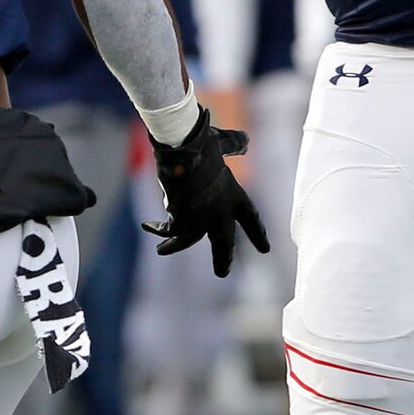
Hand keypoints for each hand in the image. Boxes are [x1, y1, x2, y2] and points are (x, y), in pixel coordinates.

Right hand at [143, 107, 269, 277]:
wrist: (183, 151)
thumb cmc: (202, 143)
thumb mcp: (222, 142)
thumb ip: (234, 143)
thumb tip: (245, 140)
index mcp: (235, 196)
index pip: (251, 218)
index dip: (258, 234)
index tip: (266, 250)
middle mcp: (220, 213)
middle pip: (224, 243)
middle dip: (223, 259)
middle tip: (222, 274)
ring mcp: (200, 220)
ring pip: (188, 241)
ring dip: (173, 247)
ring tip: (161, 250)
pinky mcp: (180, 221)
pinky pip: (168, 230)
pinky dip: (157, 228)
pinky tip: (148, 225)